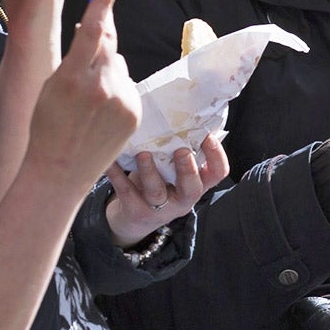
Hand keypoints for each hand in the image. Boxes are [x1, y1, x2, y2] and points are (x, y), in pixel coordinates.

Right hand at [26, 0, 142, 196]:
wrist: (60, 169)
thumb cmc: (48, 126)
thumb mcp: (51, 87)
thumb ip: (74, 60)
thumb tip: (93, 32)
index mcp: (71, 77)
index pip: (92, 31)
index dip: (102, 4)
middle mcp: (100, 86)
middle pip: (107, 46)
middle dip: (98, 47)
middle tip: (84, 70)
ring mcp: (120, 100)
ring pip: (118, 67)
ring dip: (107, 74)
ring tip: (89, 105)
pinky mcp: (134, 112)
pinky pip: (127, 86)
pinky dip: (117, 92)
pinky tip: (101, 114)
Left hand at [104, 133, 228, 245]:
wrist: (136, 218)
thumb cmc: (160, 183)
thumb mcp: (175, 171)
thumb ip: (182, 150)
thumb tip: (186, 111)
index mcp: (197, 185)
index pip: (217, 173)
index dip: (217, 156)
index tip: (208, 136)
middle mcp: (182, 200)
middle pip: (191, 189)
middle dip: (187, 170)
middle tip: (181, 150)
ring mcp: (159, 209)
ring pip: (156, 192)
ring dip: (150, 172)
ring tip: (143, 154)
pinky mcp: (136, 212)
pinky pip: (126, 192)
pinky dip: (117, 175)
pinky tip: (111, 159)